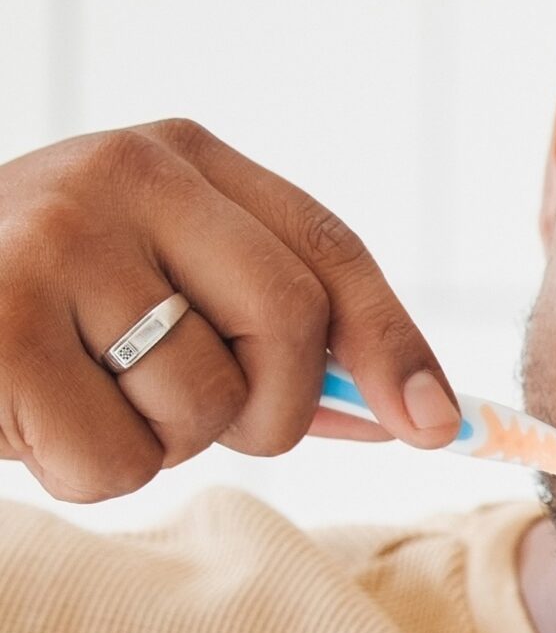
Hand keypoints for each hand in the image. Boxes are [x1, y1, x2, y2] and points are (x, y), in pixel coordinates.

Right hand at [0, 119, 457, 502]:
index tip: (437, 426)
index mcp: (177, 160)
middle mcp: (122, 176)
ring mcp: (54, 239)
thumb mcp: (156, 294)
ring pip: (204, 406)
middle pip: (292, 327)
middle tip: (195, 420)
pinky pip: (115, 458)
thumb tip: (416, 414)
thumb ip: (272, 339)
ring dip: (159, 444)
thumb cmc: (34, 318)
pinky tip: (25, 417)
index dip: (395, 346)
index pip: (329, 253)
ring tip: (81, 400)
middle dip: (270, 412)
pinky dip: (85, 471)